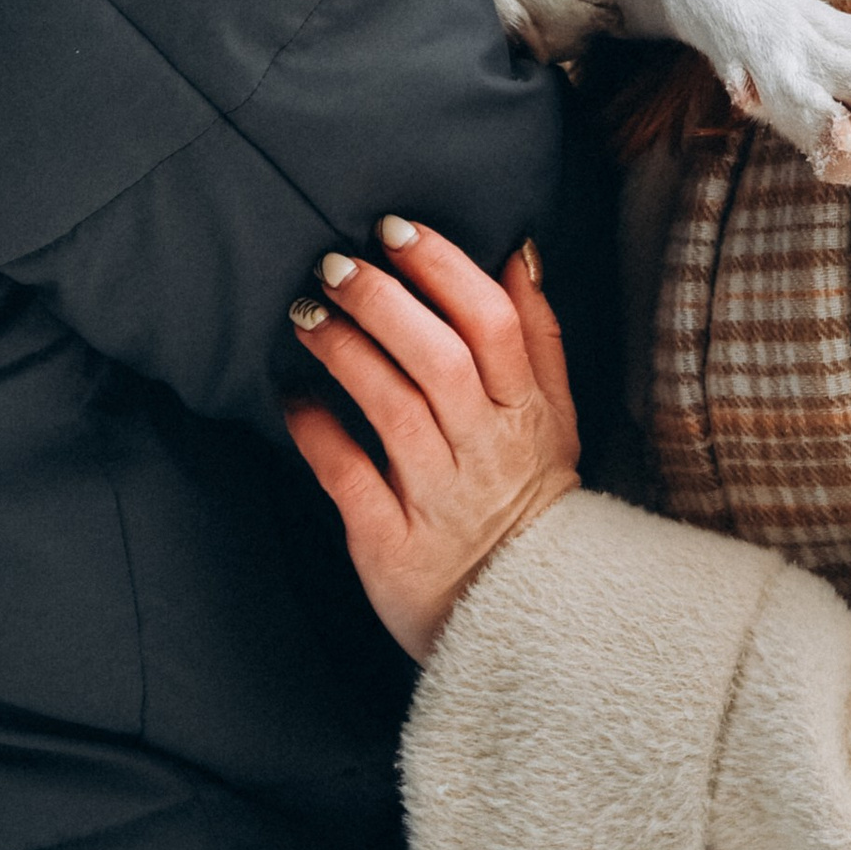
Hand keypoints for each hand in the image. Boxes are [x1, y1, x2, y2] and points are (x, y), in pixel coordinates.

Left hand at [285, 218, 579, 662]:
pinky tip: (294, 400)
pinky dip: (320, 437)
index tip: (396, 229)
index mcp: (527, 413)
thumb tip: (518, 249)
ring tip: (306, 316)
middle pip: (440, 361)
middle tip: (335, 265)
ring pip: (393, 411)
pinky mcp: (392, 546)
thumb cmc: (530, 496)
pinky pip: (351, 481)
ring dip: (346, 353)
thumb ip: (538, 334)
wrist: (526, 620)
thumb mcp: (556, 417)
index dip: (444, 270)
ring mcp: (438, 500)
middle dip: (384, 303)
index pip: (494, 326)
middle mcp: (485, 451)